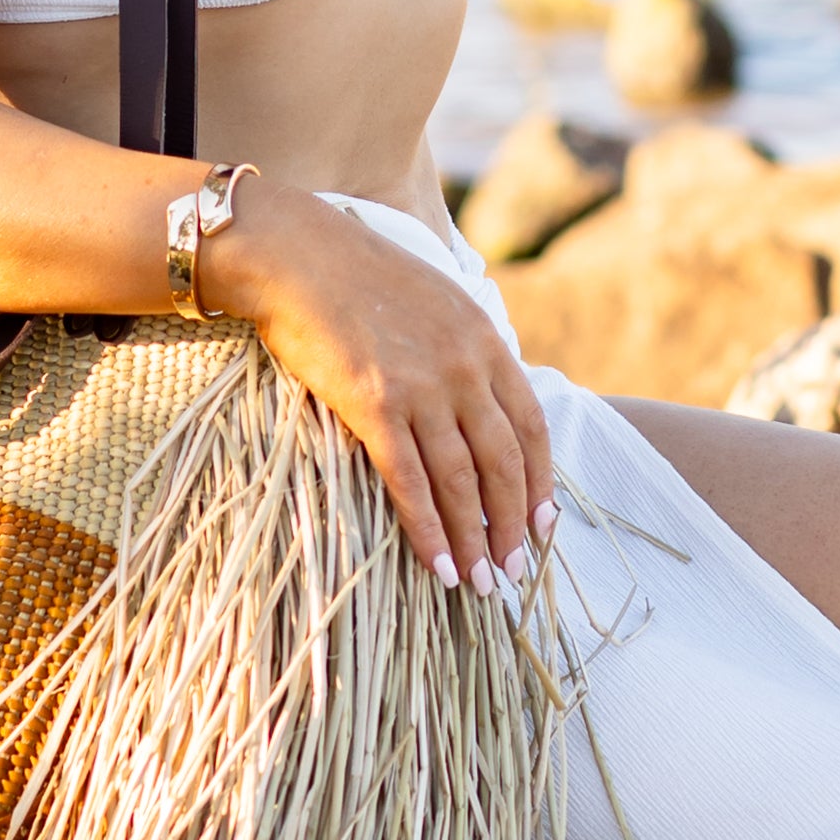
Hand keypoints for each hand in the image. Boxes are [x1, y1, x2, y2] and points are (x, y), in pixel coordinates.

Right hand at [207, 181, 556, 588]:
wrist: (297, 256)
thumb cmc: (359, 279)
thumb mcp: (437, 302)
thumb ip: (466, 350)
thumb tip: (481, 400)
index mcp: (486, 340)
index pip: (531, 426)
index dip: (541, 482)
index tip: (542, 525)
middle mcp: (465, 366)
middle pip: (505, 462)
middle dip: (514, 525)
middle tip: (514, 571)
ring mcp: (423, 385)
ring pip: (462, 480)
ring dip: (475, 539)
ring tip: (480, 582)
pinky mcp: (375, 403)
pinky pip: (411, 480)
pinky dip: (429, 529)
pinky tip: (439, 563)